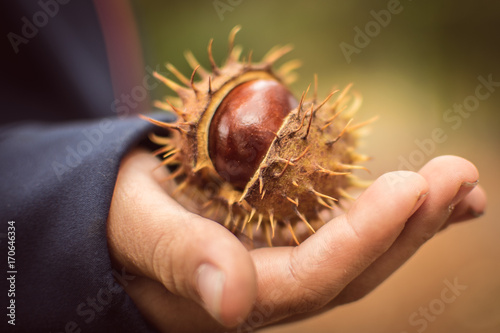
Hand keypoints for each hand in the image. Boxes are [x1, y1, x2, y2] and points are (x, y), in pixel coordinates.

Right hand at [107, 149, 485, 331]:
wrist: (123, 210)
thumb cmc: (122, 215)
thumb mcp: (139, 226)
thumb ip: (181, 258)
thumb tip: (231, 303)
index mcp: (235, 295)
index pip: (310, 280)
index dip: (361, 239)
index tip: (410, 189)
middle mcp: (270, 288)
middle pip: (351, 271)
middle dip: (408, 229)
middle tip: (458, 178)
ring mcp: (284, 263)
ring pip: (360, 254)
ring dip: (414, 221)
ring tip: (461, 185)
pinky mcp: (290, 238)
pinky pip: (347, 230)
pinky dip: (392, 212)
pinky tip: (430, 194)